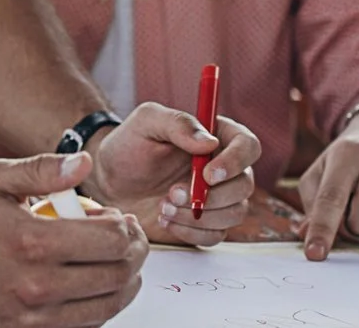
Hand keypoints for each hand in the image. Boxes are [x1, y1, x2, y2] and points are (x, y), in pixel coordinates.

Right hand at [0, 152, 149, 327]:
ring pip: (108, 304)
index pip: (110, 240)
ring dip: (125, 281)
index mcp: (31, 241)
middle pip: (117, 274)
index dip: (126, 228)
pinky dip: (100, 304)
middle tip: (129, 240)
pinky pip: (86, 324)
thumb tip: (84, 163)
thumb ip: (44, 169)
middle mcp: (36, 285)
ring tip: (119, 262)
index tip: (121, 220)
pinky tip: (95, 284)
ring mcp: (35, 317)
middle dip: (134, 253)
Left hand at [82, 101, 260, 247]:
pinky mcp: (207, 224)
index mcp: (218, 136)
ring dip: (199, 215)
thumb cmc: (129, 146)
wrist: (110, 182)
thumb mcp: (147, 123)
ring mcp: (218, 198)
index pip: (248, 145)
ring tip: (163, 205)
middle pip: (245, 184)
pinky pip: (216, 235)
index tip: (207, 174)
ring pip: (235, 213)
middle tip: (172, 192)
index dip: (235, 162)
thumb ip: (178, 124)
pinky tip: (165, 219)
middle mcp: (224, 167)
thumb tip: (211, 143)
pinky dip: (192, 232)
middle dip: (211, 195)